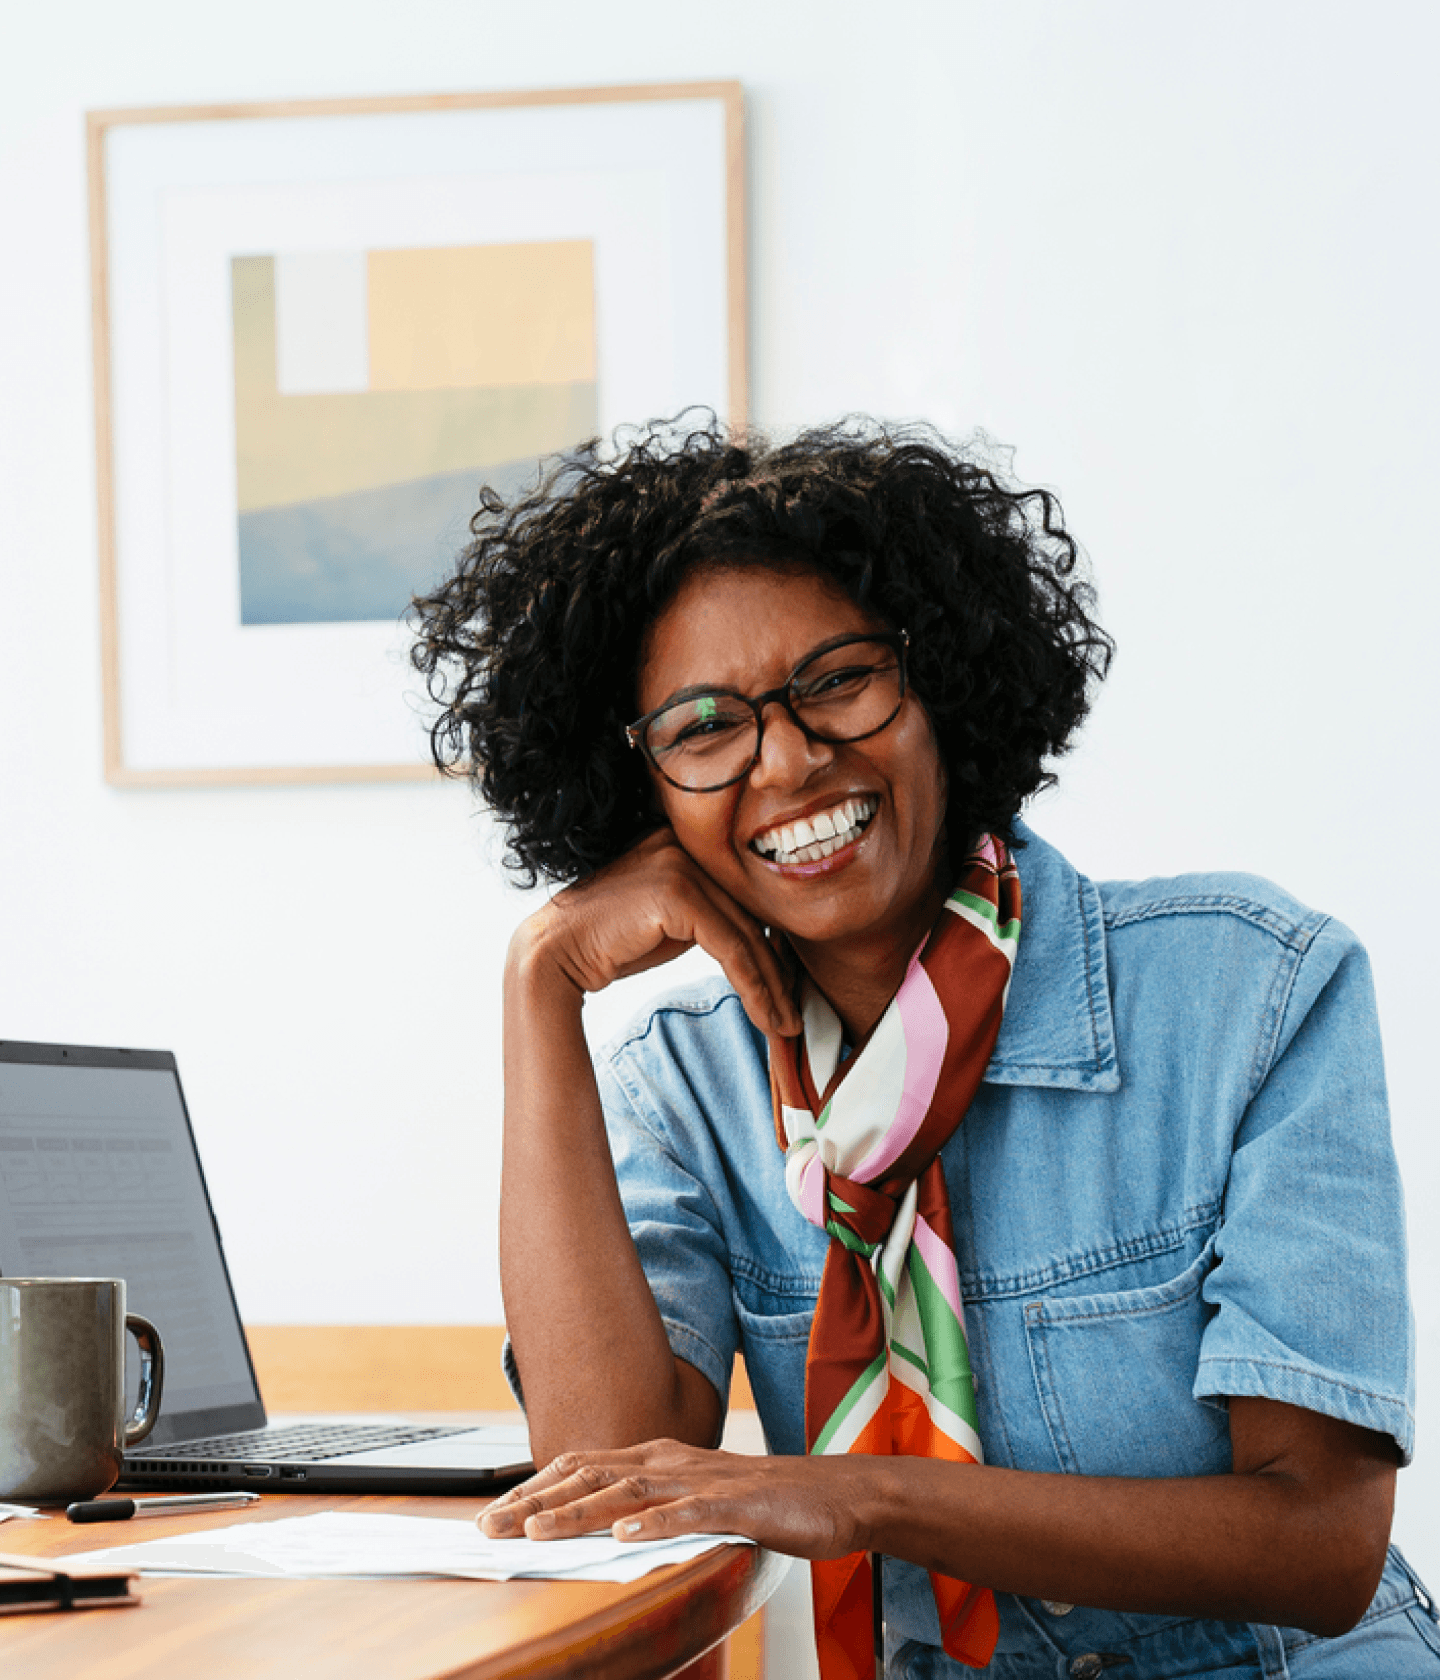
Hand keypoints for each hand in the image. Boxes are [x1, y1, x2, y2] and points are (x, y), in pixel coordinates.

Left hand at [479, 1438, 870, 1559]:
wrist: (838, 1495)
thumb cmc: (766, 1502)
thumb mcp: (695, 1501)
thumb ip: (649, 1507)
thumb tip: (595, 1528)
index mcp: (661, 1457)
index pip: (583, 1466)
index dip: (535, 1486)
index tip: (493, 1512)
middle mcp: (674, 1461)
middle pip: (592, 1476)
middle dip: (536, 1500)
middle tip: (489, 1527)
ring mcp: (706, 1481)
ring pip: (630, 1492)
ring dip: (578, 1512)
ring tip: (536, 1530)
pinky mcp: (741, 1505)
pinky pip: (692, 1514)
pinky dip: (655, 1524)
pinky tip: (625, 1537)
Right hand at [513, 830, 801, 1037]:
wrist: (554, 951)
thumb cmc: (611, 942)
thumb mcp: (671, 922)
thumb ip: (711, 917)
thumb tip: (763, 940)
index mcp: (685, 841)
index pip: (743, 898)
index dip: (771, 946)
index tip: (787, 988)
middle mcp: (685, 842)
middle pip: (750, 914)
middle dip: (777, 970)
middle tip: (793, 1014)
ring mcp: (680, 863)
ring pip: (747, 934)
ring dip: (771, 987)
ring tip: (784, 1025)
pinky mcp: (677, 891)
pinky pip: (731, 946)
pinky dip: (753, 986)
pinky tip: (765, 1015)